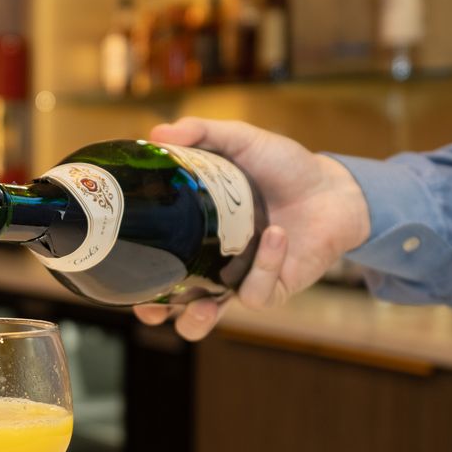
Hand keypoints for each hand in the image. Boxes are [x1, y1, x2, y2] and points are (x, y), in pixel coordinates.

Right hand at [136, 118, 371, 340]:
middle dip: (158, 315)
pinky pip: (257, 291)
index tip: (118, 271)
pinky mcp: (274, 288)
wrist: (333, 187)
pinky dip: (265, 264)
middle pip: (174, 306)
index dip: (135, 276)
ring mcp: (242, 280)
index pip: (157, 262)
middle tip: (151, 309)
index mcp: (197, 234)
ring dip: (199, 319)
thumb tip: (158, 132)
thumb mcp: (240, 142)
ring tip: (201, 305)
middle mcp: (214, 264)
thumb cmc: (284, 167)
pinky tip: (274, 235)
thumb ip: (202, 134)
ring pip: (210, 319)